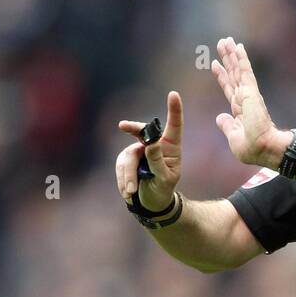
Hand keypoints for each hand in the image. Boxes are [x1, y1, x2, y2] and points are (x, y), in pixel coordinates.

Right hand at [116, 90, 182, 211]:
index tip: (173, 94)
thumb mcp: (164, 179)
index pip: (174, 125)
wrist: (151, 202)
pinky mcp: (127, 159)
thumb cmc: (163, 189)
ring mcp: (139, 150)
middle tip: (122, 125)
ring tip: (131, 192)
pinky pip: (120, 166)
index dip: (174, 109)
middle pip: (142, 132)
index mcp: (171, 147)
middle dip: (132, 128)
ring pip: (128, 156)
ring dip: (128, 175)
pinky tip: (128, 192)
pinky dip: (123, 180)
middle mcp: (155, 144)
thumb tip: (151, 144)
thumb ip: (158, 161)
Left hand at [212, 37, 289, 167]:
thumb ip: (227, 126)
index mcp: (240, 111)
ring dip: (232, 55)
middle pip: (233, 75)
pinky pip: (245, 71)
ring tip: (226, 40)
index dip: (222, 77)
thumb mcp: (234, 138)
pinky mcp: (251, 92)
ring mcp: (248, 95)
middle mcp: (244, 100)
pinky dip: (241, 59)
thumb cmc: (253, 149)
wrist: (265, 148)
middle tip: (222, 44)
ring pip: (238, 70)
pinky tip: (238, 47)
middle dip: (227, 60)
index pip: (229, 89)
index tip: (215, 65)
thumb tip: (220, 117)